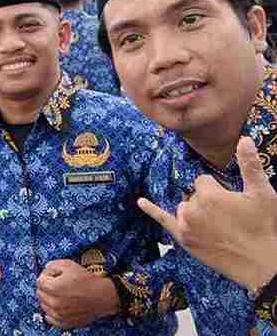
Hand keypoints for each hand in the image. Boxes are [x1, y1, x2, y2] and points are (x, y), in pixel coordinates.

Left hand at [36, 259, 118, 327]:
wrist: (102, 296)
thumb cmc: (87, 281)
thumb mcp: (68, 264)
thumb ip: (52, 265)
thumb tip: (45, 270)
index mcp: (52, 288)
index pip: (39, 281)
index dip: (47, 276)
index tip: (54, 276)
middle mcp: (53, 303)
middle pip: (40, 293)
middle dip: (46, 287)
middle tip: (57, 284)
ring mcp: (58, 314)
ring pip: (44, 305)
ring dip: (48, 299)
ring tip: (61, 294)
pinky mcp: (64, 322)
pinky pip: (50, 318)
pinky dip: (52, 312)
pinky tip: (59, 306)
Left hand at [138, 136, 276, 291]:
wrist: (263, 265)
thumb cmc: (264, 227)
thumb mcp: (262, 193)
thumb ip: (250, 165)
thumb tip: (243, 139)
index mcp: (209, 195)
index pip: (203, 181)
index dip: (218, 190)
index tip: (231, 202)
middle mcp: (193, 209)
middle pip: (193, 194)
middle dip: (207, 201)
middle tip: (228, 216)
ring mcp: (186, 225)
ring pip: (184, 207)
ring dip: (195, 211)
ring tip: (217, 224)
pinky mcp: (184, 240)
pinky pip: (163, 220)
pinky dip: (151, 210)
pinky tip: (140, 202)